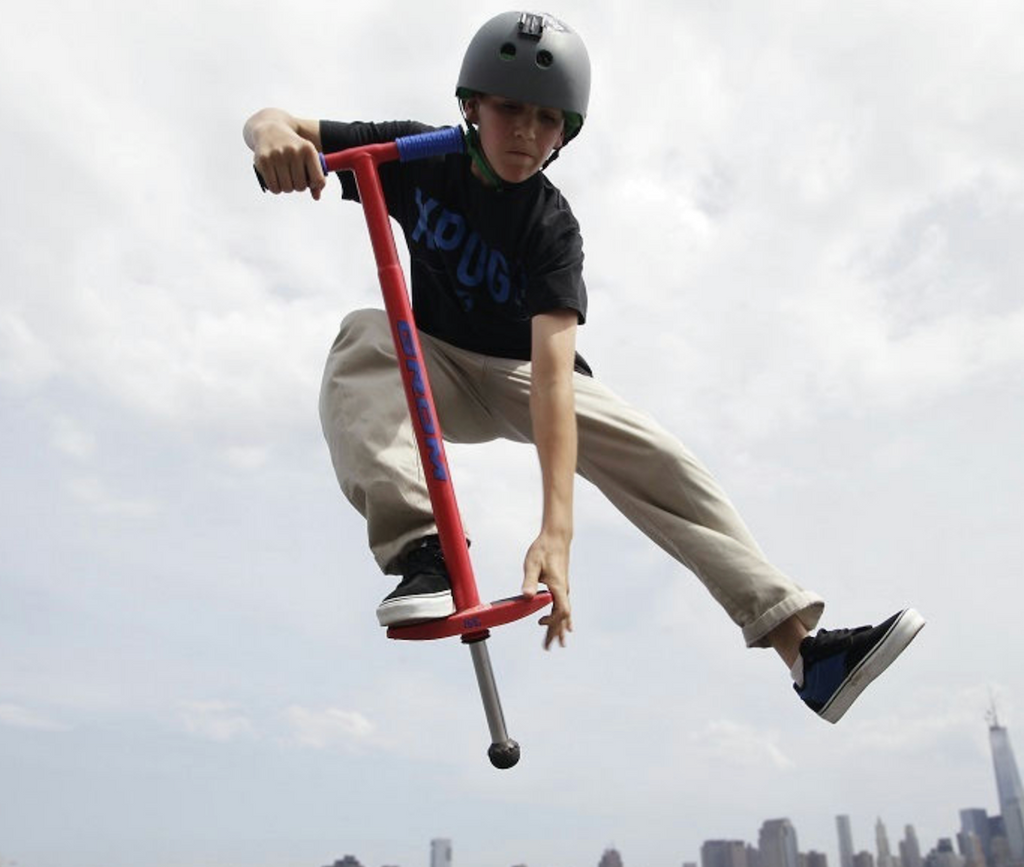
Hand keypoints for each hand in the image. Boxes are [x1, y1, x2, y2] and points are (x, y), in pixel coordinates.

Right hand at [252, 123, 325, 199]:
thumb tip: (316, 197)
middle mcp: (293, 151)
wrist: (270, 130)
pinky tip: (276, 178)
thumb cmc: (293, 148)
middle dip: (298, 185)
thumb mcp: (307, 156)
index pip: (318, 180)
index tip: (310, 181)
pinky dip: (276, 188)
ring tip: (285, 176)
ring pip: (287, 188)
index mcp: (308, 150)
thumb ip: (315, 176)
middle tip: (294, 176)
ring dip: (286, 187)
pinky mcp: (263, 161)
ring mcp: (277, 155)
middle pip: (301, 187)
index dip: (315, 185)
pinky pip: (274, 188)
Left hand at [521, 532, 571, 648]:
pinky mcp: (561, 587)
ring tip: (560, 643)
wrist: (556, 538)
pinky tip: (567, 627)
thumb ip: (529, 581)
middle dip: (555, 633)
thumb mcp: (532, 564)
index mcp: (558, 587)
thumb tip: (526, 596)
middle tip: (549, 648)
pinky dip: (563, 619)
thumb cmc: (543, 549)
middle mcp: (563, 591)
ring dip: (560, 628)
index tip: (540, 623)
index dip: (553, 620)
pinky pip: (563, 608)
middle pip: (562, 617)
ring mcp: (563, 590)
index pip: (561, 611)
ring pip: (564, 614)